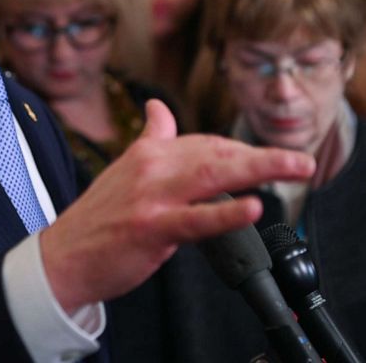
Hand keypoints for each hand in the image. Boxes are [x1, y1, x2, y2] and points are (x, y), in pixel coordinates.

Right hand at [40, 100, 314, 312]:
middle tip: (302, 161)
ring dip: (261, 169)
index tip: (271, 158)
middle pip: (218, 152)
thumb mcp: (124, 170)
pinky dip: (228, 214)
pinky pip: (197, 219)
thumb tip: (158, 109)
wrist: (63, 256)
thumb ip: (151, 139)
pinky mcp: (152, 228)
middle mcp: (152, 166)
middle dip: (264, 156)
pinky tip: (254, 209)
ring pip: (214, 175)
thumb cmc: (99, 218)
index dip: (244, 152)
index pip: (207, 142)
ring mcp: (152, 197)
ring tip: (295, 169)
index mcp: (148, 151)